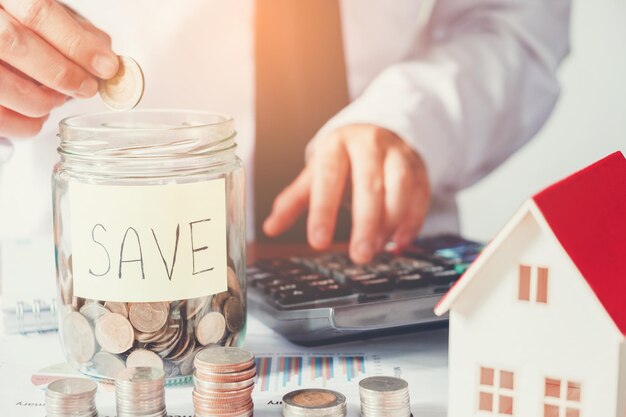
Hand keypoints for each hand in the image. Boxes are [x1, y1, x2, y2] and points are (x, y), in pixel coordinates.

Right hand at [0, 0, 117, 136]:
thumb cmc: (12, 23)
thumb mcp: (34, 10)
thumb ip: (67, 25)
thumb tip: (101, 49)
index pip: (37, 12)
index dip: (76, 42)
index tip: (106, 64)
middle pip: (16, 43)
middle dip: (62, 72)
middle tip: (87, 86)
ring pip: (1, 82)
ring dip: (42, 99)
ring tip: (60, 98)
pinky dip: (23, 123)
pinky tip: (38, 117)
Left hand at [263, 125, 430, 263]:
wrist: (377, 130)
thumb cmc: (342, 158)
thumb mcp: (314, 174)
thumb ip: (294, 201)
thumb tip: (270, 227)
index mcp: (335, 145)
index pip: (328, 178)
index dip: (323, 211)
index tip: (318, 242)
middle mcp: (369, 144)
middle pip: (369, 183)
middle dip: (365, 222)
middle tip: (359, 255)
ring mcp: (396, 153)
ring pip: (400, 185)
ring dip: (391, 220)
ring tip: (379, 248)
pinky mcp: (418, 166)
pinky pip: (420, 192)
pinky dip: (413, 219)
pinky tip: (400, 241)